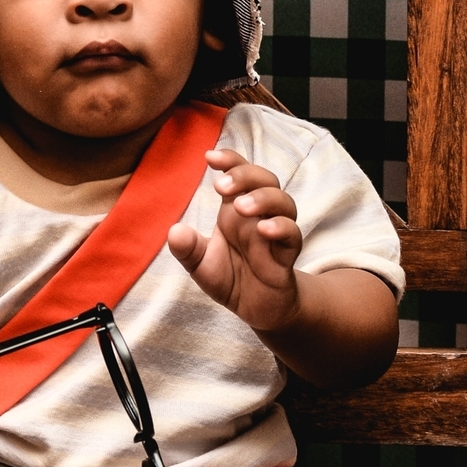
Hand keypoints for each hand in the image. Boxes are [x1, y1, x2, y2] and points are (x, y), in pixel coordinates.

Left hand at [167, 151, 302, 331]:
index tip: (209, 157)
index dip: (229, 160)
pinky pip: (293, 234)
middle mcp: (258, 216)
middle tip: (220, 186)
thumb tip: (174, 231)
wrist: (256, 309)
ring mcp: (275, 234)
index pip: (239, 173)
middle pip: (265, 179)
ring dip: (263, 198)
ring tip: (241, 206)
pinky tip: (263, 230)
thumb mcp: (200, 265)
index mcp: (235, 210)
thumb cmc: (232, 278)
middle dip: (245, 175)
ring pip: (284, 201)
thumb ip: (187, 249)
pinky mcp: (287, 256)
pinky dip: (281, 227)